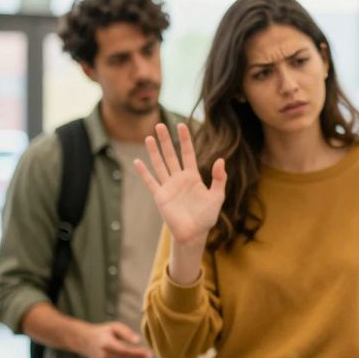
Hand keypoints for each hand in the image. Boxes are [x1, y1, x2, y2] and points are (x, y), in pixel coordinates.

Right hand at [78, 321, 151, 357]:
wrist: (86, 341)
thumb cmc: (104, 332)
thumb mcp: (115, 326)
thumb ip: (127, 332)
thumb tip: (138, 340)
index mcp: (107, 344)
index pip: (126, 352)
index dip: (139, 354)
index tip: (149, 353)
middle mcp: (104, 356)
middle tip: (149, 356)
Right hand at [134, 123, 226, 245]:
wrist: (194, 233)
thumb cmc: (207, 216)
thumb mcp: (217, 196)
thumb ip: (219, 178)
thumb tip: (221, 160)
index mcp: (193, 176)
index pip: (187, 153)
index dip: (184, 140)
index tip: (181, 125)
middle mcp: (179, 178)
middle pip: (171, 155)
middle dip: (166, 140)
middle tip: (160, 124)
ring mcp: (168, 186)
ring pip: (159, 165)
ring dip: (154, 151)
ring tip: (149, 137)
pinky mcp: (160, 196)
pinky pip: (150, 182)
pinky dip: (144, 172)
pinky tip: (137, 161)